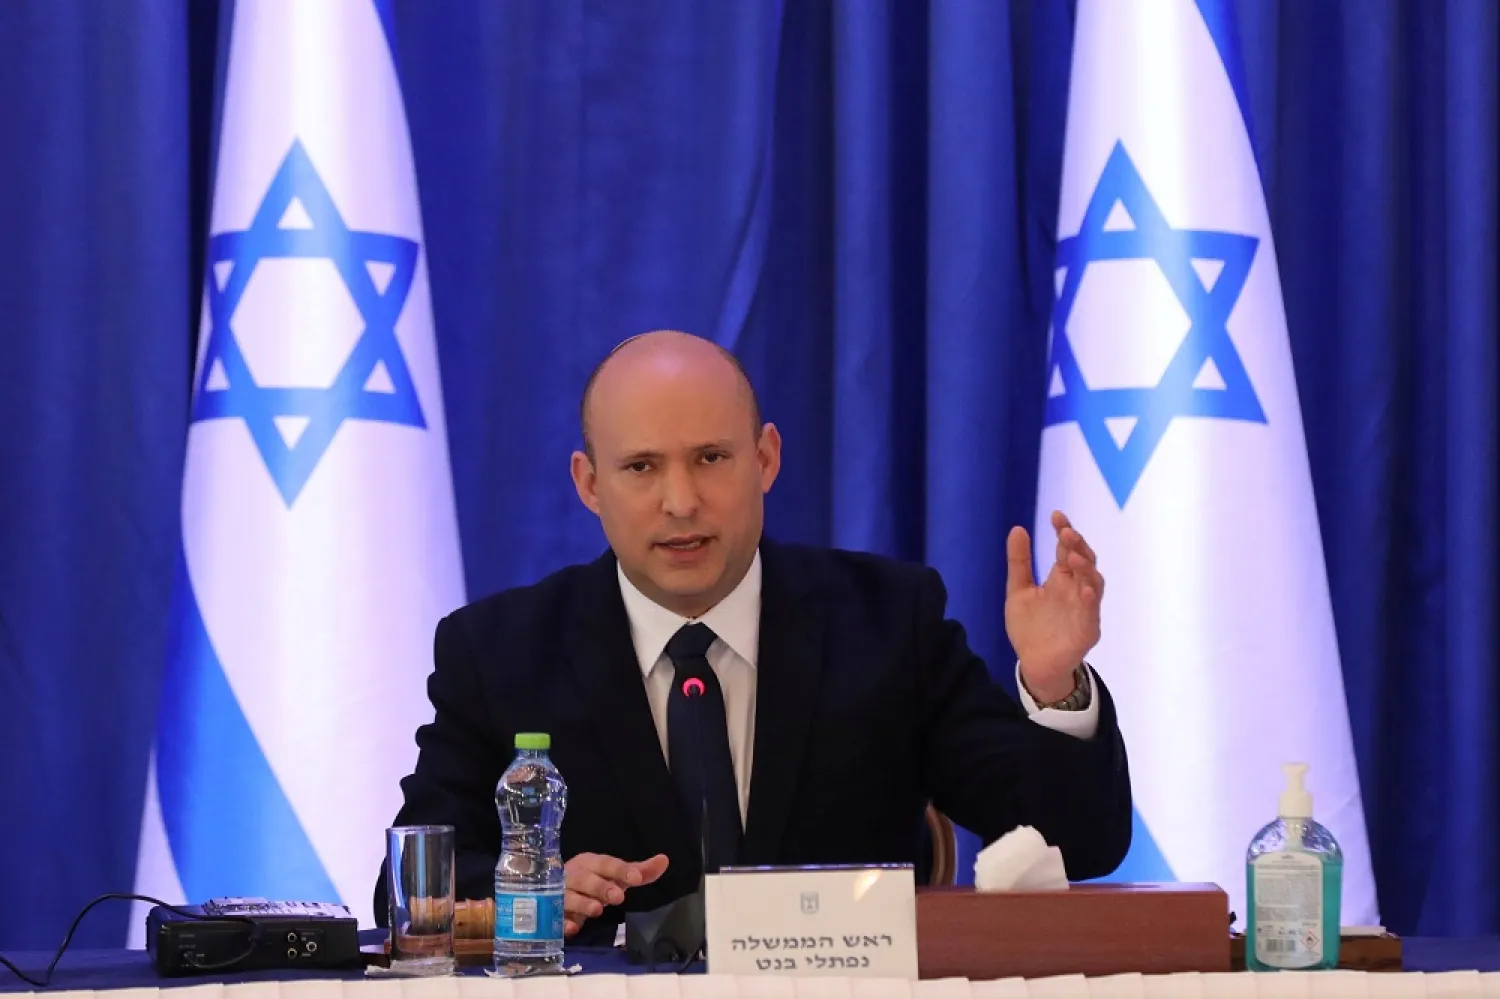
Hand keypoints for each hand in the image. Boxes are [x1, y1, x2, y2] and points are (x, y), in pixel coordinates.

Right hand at [563, 852, 668, 936]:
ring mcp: (559, 894)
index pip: (606, 863)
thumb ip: (639, 872)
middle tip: (618, 897)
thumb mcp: (615, 876)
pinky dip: (562, 922)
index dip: (620, 870)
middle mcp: (573, 875)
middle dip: (600, 886)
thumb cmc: (593, 882)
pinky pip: (555, 918)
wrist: (556, 890)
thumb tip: (664, 860)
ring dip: (582, 903)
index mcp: (590, 863)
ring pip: (568, 896)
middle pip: (585, 878)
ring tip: (597, 910)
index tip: (636, 878)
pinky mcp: (552, 914)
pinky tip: (572, 928)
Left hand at [1005, 510, 1102, 701]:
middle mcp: (1076, 590)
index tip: (1056, 515)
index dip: (1065, 531)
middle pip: (1084, 562)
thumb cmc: (1030, 627)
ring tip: (1073, 556)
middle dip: (1077, 546)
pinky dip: (1090, 601)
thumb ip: (1019, 562)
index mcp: (1061, 579)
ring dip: (1086, 569)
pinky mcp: (1087, 630)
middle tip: (1065, 532)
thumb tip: (1017, 528)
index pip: (1067, 550)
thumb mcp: (1018, 590)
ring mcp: (1084, 609)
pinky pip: (1092, 614)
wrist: (1033, 664)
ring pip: (1093, 584)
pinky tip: (1085, 590)